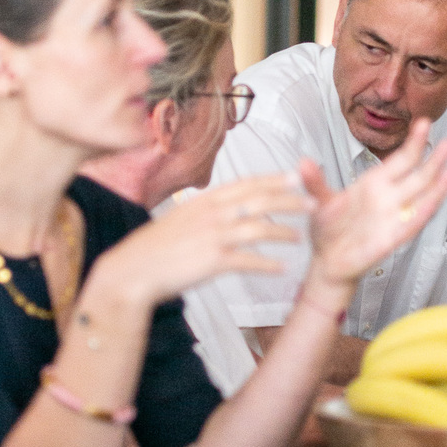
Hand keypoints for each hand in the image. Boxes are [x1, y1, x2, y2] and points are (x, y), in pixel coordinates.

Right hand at [91, 172, 311, 307]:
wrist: (133, 270)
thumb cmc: (154, 248)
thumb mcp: (179, 218)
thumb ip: (204, 211)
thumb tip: (223, 206)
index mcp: (204, 200)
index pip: (246, 184)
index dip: (273, 179)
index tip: (296, 176)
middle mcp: (211, 213)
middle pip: (259, 201)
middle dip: (290, 200)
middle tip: (313, 203)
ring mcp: (213, 236)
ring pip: (259, 228)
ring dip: (283, 232)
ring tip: (300, 238)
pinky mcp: (213, 261)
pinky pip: (248, 261)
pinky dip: (267, 264)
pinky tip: (281, 268)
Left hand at [302, 120, 446, 295]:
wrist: (327, 261)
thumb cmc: (328, 230)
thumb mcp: (319, 202)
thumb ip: (314, 182)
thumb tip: (302, 162)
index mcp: (373, 184)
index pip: (399, 160)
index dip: (412, 143)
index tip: (423, 123)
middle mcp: (388, 198)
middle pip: (417, 175)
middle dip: (432, 159)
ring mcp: (393, 217)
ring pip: (421, 197)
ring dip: (436, 184)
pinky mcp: (392, 237)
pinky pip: (412, 222)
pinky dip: (424, 211)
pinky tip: (434, 199)